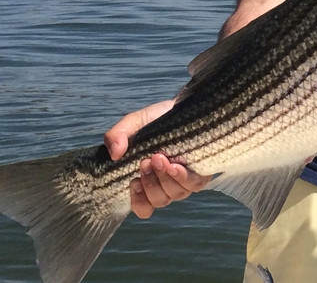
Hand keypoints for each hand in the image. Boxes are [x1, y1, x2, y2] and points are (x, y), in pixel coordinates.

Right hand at [103, 100, 211, 218]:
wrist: (181, 108)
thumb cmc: (155, 121)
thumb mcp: (132, 124)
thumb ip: (116, 136)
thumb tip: (114, 154)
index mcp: (148, 182)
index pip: (144, 207)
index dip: (139, 201)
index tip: (134, 182)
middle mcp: (168, 186)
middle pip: (159, 200)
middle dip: (151, 183)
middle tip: (146, 161)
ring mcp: (185, 180)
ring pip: (176, 194)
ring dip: (165, 179)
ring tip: (159, 158)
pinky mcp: (202, 172)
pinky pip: (194, 184)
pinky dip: (183, 178)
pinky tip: (176, 166)